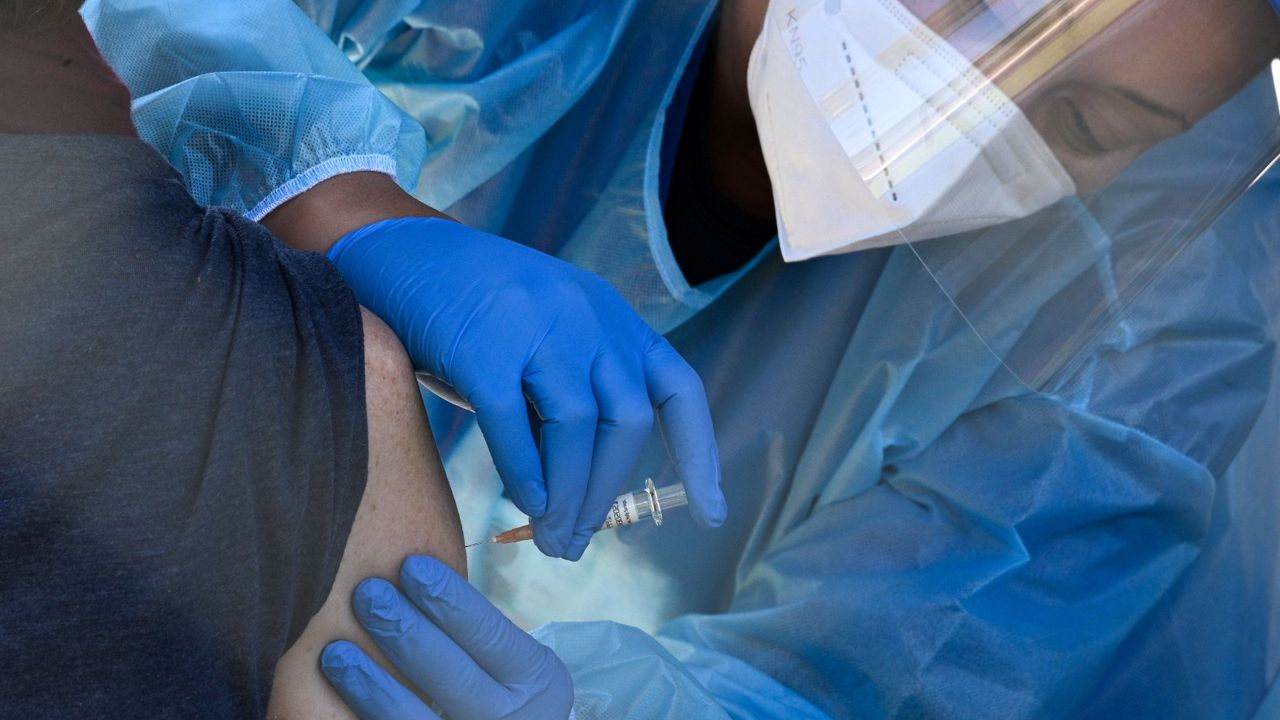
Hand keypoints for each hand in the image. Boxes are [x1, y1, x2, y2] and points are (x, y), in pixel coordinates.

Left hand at [321, 556, 572, 719]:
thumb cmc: (502, 685)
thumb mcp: (513, 661)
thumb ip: (476, 633)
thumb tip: (411, 571)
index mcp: (536, 680)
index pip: (490, 635)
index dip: (449, 599)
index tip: (411, 564)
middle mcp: (508, 719)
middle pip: (452, 678)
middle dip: (406, 632)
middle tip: (367, 593)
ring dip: (371, 685)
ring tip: (336, 652)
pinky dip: (361, 714)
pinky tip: (333, 694)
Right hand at [328, 216, 725, 558]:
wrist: (398, 253)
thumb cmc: (473, 311)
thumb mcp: (544, 341)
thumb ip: (572, 399)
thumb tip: (584, 495)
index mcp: (611, 318)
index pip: (677, 389)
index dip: (700, 453)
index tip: (711, 511)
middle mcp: (587, 317)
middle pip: (626, 420)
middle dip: (609, 491)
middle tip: (581, 540)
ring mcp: (537, 326)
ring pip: (578, 428)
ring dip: (570, 495)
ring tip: (554, 538)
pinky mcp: (484, 345)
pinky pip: (515, 425)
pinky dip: (524, 474)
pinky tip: (525, 504)